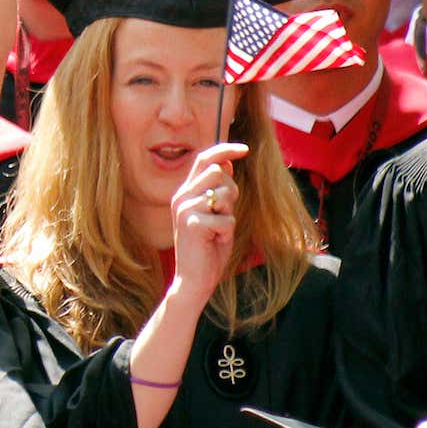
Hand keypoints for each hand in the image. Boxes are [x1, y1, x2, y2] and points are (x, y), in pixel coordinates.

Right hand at [169, 142, 247, 309]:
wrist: (194, 279)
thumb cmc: (208, 247)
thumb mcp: (217, 214)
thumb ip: (219, 191)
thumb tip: (227, 164)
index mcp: (185, 192)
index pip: (204, 160)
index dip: (225, 150)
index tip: (245, 148)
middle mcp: (181, 196)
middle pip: (217, 172)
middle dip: (231, 191)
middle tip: (224, 214)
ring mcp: (184, 209)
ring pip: (223, 193)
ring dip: (229, 213)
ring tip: (218, 230)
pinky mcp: (191, 223)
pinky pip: (226, 219)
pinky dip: (227, 232)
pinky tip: (214, 241)